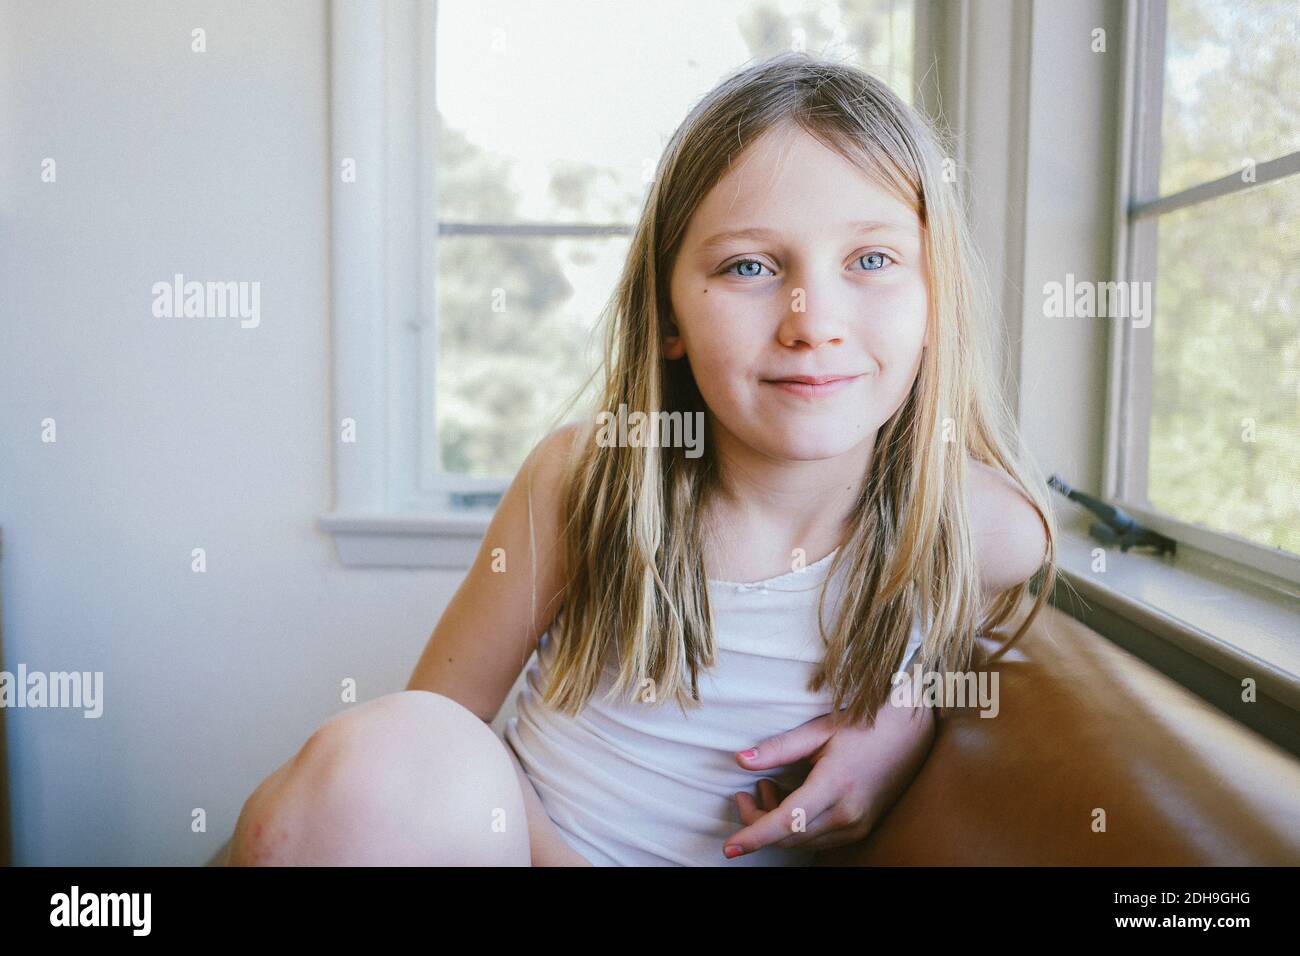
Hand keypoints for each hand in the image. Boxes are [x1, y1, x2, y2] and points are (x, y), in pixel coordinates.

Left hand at [722, 695, 935, 859]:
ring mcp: (857, 825)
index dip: (754, 836)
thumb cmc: (864, 724)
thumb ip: (779, 748)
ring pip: (802, 841)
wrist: (911, 733)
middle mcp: (847, 814)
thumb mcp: (820, 730)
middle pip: (789, 837)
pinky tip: (790, 800)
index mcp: (834, 786)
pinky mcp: (861, 828)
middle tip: (746, 795)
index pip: (786, 822)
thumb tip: (741, 760)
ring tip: (768, 789)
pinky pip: (818, 838)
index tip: (729, 847)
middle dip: (758, 823)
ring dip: (777, 825)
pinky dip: (796, 827)